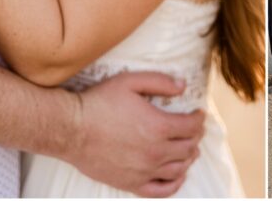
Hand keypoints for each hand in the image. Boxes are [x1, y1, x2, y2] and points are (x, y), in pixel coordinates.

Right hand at [64, 72, 204, 196]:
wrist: (71, 129)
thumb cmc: (99, 103)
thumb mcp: (130, 82)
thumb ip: (160, 82)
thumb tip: (183, 86)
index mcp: (158, 126)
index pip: (192, 126)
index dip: (199, 119)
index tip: (198, 114)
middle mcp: (155, 152)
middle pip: (189, 147)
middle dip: (195, 137)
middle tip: (193, 129)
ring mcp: (144, 170)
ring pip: (179, 169)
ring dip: (188, 158)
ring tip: (188, 149)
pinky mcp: (131, 184)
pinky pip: (162, 190)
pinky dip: (175, 183)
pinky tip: (177, 175)